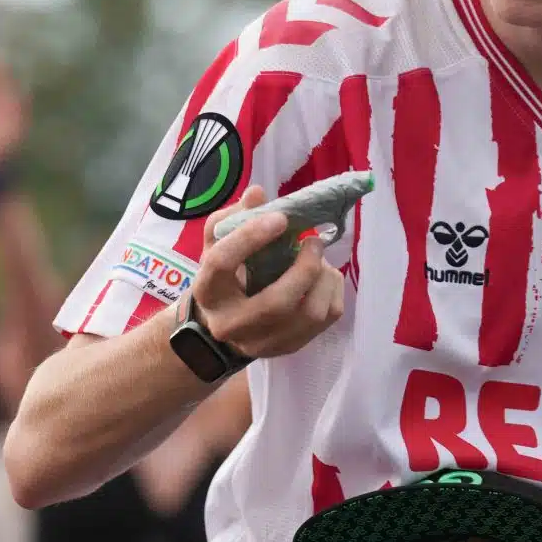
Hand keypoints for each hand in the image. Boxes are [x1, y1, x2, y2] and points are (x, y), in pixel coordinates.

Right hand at [192, 185, 343, 358]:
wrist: (226, 325)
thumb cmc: (226, 275)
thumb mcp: (219, 244)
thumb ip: (234, 217)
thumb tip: (257, 194)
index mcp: (208, 291)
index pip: (223, 263)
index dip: (252, 236)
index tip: (281, 217)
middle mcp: (232, 325)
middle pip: (277, 302)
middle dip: (304, 268)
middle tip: (313, 241)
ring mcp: (264, 343)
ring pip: (310, 313)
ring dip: (323, 277)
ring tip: (317, 258)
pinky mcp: (291, 347)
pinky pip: (328, 317)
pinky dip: (332, 289)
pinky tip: (321, 277)